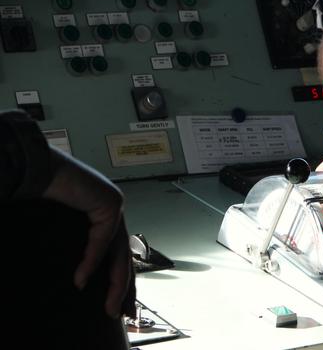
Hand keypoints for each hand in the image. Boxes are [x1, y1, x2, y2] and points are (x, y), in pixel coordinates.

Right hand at [43, 147, 134, 317]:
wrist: (39, 168)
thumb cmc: (46, 194)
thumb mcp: (65, 228)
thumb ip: (78, 248)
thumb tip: (78, 280)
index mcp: (106, 218)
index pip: (119, 256)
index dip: (119, 281)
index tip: (120, 304)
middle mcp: (115, 212)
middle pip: (124, 258)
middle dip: (123, 289)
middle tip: (122, 313)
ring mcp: (115, 207)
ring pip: (119, 253)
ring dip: (114, 283)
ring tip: (108, 306)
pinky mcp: (110, 203)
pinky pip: (102, 239)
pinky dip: (91, 261)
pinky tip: (81, 279)